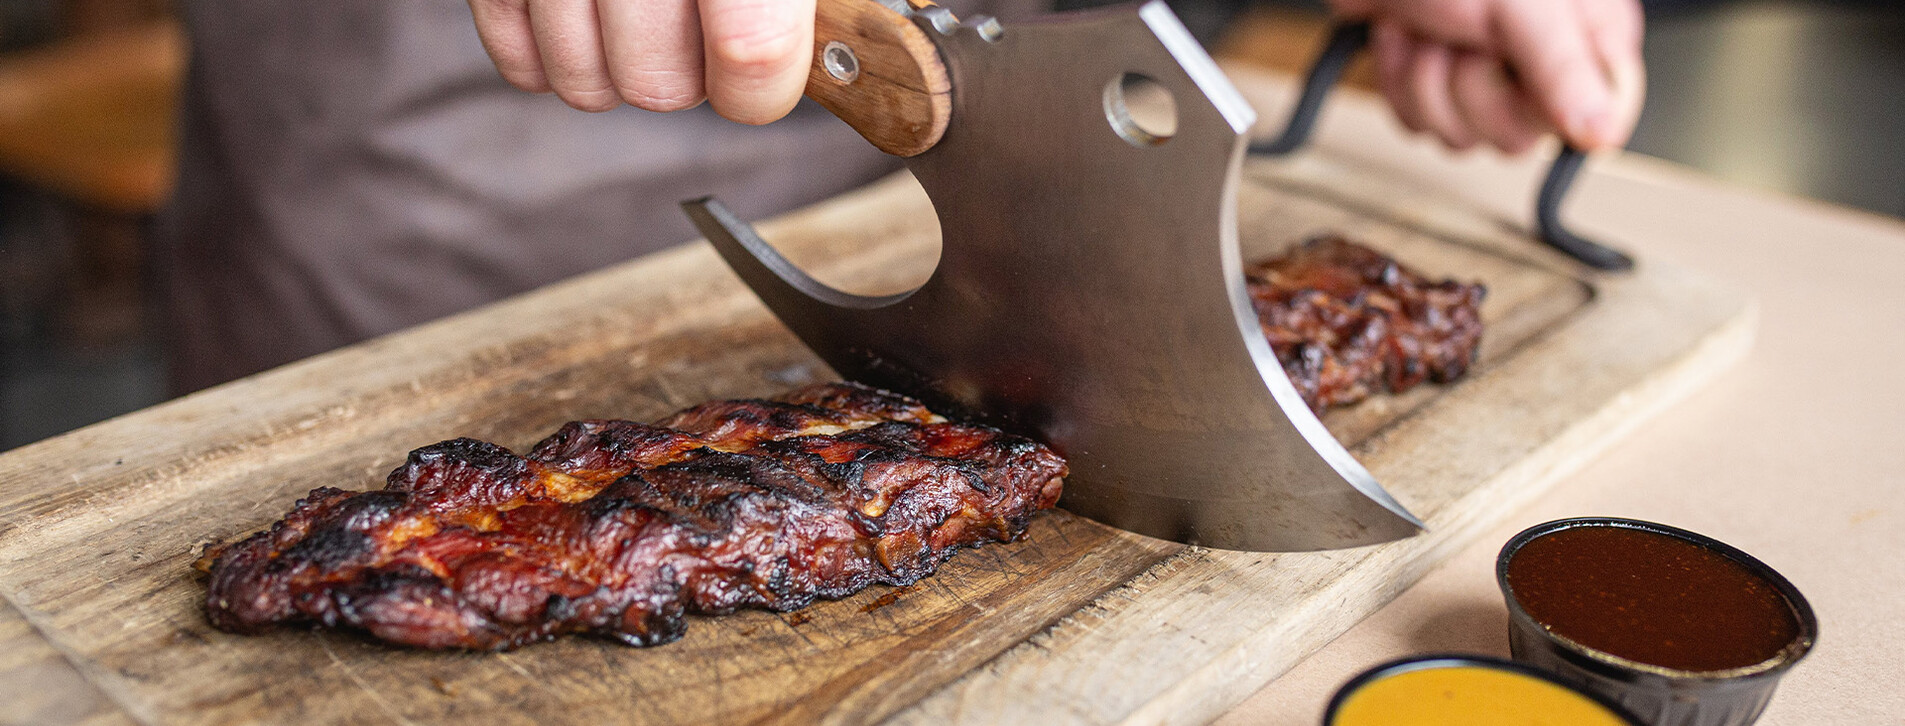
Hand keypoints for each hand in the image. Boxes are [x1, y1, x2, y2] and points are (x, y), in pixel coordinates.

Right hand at [467, 0, 815, 123]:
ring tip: (634, 19)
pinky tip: (581, 20)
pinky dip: (549, 58)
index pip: (751, 52)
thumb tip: (844, 59)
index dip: (759, 89)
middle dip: (683, 81)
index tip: (759, 81)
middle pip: (659, 85)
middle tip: (693, 35)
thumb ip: (796, 6)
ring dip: (615, 73)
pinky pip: (517, 57)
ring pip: (584, 83)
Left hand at [1329, 0, 1644, 152]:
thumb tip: (1603, 133)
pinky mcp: (1432, 85)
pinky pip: (1415, 122)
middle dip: (1470, 84)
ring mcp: (1482, 78)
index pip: (1589, 124)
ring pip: (1457, 136)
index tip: (1519, 69)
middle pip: (1512, 138)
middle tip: (1468, 34)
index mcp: (1586, 41)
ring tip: (1434, 27)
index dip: (1543, 106)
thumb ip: (1564, 68)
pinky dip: (1399, 76)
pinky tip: (1408, 37)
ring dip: (1427, 76)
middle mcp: (1540, 66)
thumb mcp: (1526, 5)